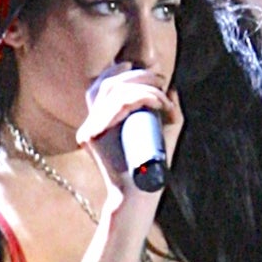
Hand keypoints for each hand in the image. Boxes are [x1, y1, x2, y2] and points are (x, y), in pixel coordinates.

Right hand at [75, 64, 181, 193]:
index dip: (121, 70)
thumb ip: (167, 110)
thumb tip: (171, 88)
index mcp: (103, 119)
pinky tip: (158, 102)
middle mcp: (93, 121)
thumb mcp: (163, 131)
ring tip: (164, 100)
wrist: (140, 193)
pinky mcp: (91, 135)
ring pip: (114, 91)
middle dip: (138, 75)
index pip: (103, 84)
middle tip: (161, 80)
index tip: (151, 68)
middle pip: (108, 83)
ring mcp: (90, 128)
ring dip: (144, 88)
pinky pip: (118, 105)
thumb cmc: (153, 166)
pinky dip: (141, 98)